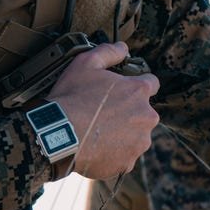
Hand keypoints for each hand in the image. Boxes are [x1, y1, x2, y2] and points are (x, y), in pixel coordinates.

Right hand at [46, 42, 159, 179]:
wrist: (57, 135)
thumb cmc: (72, 98)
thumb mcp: (85, 63)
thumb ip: (108, 52)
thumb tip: (123, 47)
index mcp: (139, 91)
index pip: (152, 84)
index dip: (136, 85)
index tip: (122, 91)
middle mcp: (146, 116)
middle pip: (144, 112)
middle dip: (129, 112)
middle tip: (104, 113)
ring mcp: (139, 142)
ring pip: (136, 136)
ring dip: (123, 134)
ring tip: (99, 132)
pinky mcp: (128, 162)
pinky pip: (125, 156)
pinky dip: (115, 153)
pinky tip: (97, 148)